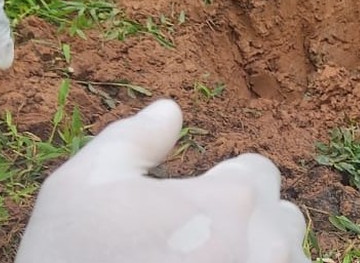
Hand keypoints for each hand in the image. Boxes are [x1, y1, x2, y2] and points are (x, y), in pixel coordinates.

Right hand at [16, 99, 309, 262]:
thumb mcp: (81, 189)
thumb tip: (169, 111)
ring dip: (259, 260)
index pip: (259, 173)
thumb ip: (132, 140)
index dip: (222, 187)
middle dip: (249, 226)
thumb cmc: (70, 262)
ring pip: (288, 261)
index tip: (189, 211)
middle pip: (280, 219)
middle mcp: (268, 245)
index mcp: (233, 199)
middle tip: (196, 248)